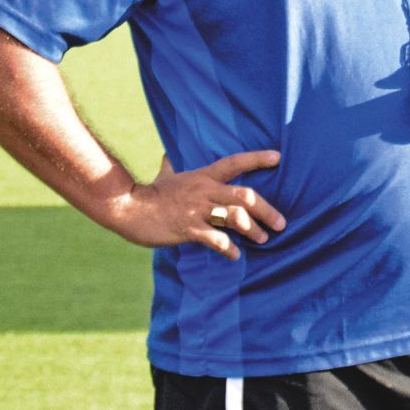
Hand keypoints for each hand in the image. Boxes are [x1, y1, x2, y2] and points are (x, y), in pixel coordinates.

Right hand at [108, 150, 285, 259]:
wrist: (127, 207)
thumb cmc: (149, 193)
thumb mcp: (165, 175)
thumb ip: (171, 165)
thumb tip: (168, 154)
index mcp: (203, 176)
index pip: (235, 163)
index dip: (257, 159)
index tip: (278, 157)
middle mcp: (204, 191)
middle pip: (244, 196)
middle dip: (267, 210)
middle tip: (281, 223)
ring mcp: (197, 210)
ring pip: (235, 218)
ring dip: (253, 230)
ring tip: (263, 239)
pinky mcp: (188, 229)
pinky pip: (216, 239)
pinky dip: (229, 248)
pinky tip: (235, 255)